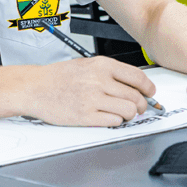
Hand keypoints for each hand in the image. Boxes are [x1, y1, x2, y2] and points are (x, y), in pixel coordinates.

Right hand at [20, 57, 156, 126]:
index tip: (151, 93)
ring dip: (130, 115)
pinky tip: (110, 118)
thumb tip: (134, 85)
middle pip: (136, 97)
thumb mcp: (87, 65)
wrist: (35, 87)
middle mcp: (100, 81)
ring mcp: (93, 99)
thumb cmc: (59, 77)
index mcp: (102, 65)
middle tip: (140, 108)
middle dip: (142, 106)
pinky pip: (114, 122)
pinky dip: (116, 122)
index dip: (149, 88)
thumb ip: (110, 73)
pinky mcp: (86, 116)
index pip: (138, 77)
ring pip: (129, 111)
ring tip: (124, 114)